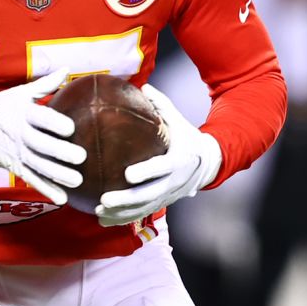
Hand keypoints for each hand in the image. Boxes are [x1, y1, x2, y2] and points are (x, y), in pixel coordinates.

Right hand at [0, 70, 84, 204]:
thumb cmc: (1, 106)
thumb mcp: (20, 93)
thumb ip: (45, 85)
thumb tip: (67, 69)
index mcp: (22, 113)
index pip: (39, 118)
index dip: (54, 123)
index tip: (72, 128)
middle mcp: (20, 135)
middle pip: (41, 145)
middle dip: (60, 152)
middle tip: (81, 157)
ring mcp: (17, 153)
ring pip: (39, 166)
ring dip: (58, 175)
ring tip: (77, 181)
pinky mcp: (15, 167)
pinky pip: (32, 180)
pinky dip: (46, 189)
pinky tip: (62, 198)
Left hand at [95, 84, 221, 226]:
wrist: (208, 164)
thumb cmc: (187, 138)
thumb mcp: (178, 121)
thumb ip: (162, 105)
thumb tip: (143, 85)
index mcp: (178, 160)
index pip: (161, 168)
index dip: (146, 172)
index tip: (128, 174)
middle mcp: (174, 182)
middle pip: (150, 195)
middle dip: (127, 200)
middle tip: (104, 199)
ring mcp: (168, 196)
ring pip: (144, 208)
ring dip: (121, 213)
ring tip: (98, 211)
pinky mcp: (162, 203)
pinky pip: (141, 214)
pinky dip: (123, 219)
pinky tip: (102, 220)